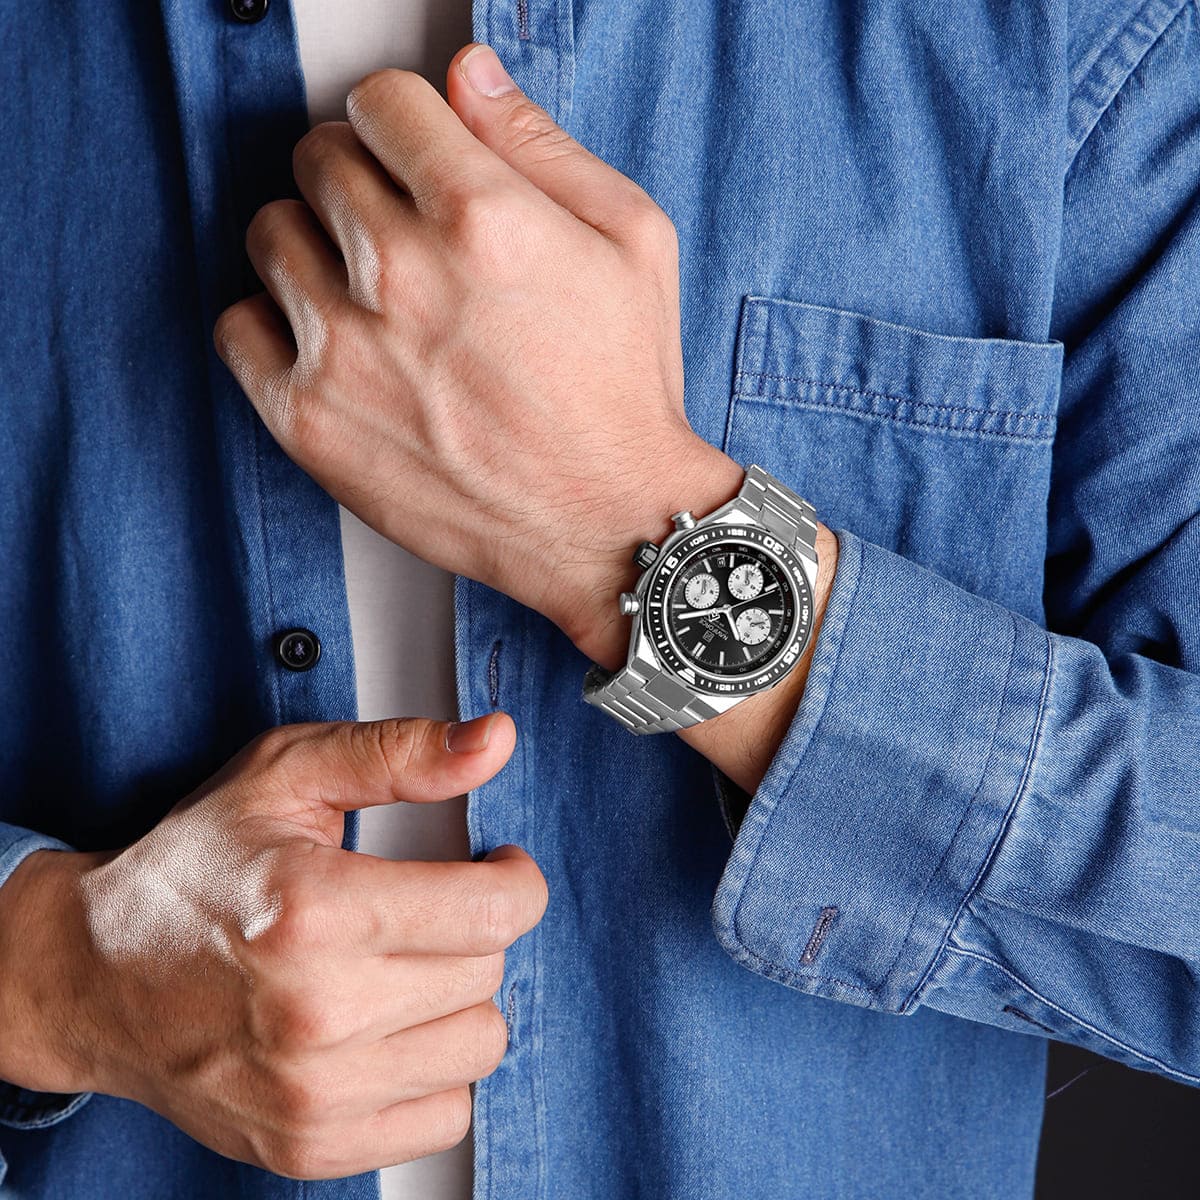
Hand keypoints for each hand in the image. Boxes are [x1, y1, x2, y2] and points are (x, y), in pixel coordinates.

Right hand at [0, 713, 547, 1179]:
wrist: (92, 976)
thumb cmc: (190, 871)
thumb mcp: (287, 775)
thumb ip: (399, 753)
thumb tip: (494, 740)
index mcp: (315, 911)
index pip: (493, 911)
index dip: (516, 878)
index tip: (498, 868)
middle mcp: (316, 1014)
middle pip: (487, 972)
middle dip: (473, 928)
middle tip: (426, 909)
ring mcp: (313, 1094)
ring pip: (479, 1045)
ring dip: (458, 998)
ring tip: (405, 967)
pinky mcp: (310, 1147)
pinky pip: (445, 1117)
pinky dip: (433, 1071)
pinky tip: (390, 1029)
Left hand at [213, 43, 741, 664]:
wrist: (607, 521)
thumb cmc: (624, 391)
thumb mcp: (632, 241)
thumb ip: (541, 144)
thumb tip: (470, 75)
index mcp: (480, 215)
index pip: (380, 101)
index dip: (403, 123)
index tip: (412, 155)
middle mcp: (401, 274)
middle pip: (318, 158)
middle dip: (359, 177)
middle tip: (397, 227)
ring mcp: (344, 349)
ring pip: (271, 233)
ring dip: (314, 246)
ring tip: (367, 291)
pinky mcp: (309, 420)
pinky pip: (236, 328)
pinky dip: (273, 325)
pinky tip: (331, 344)